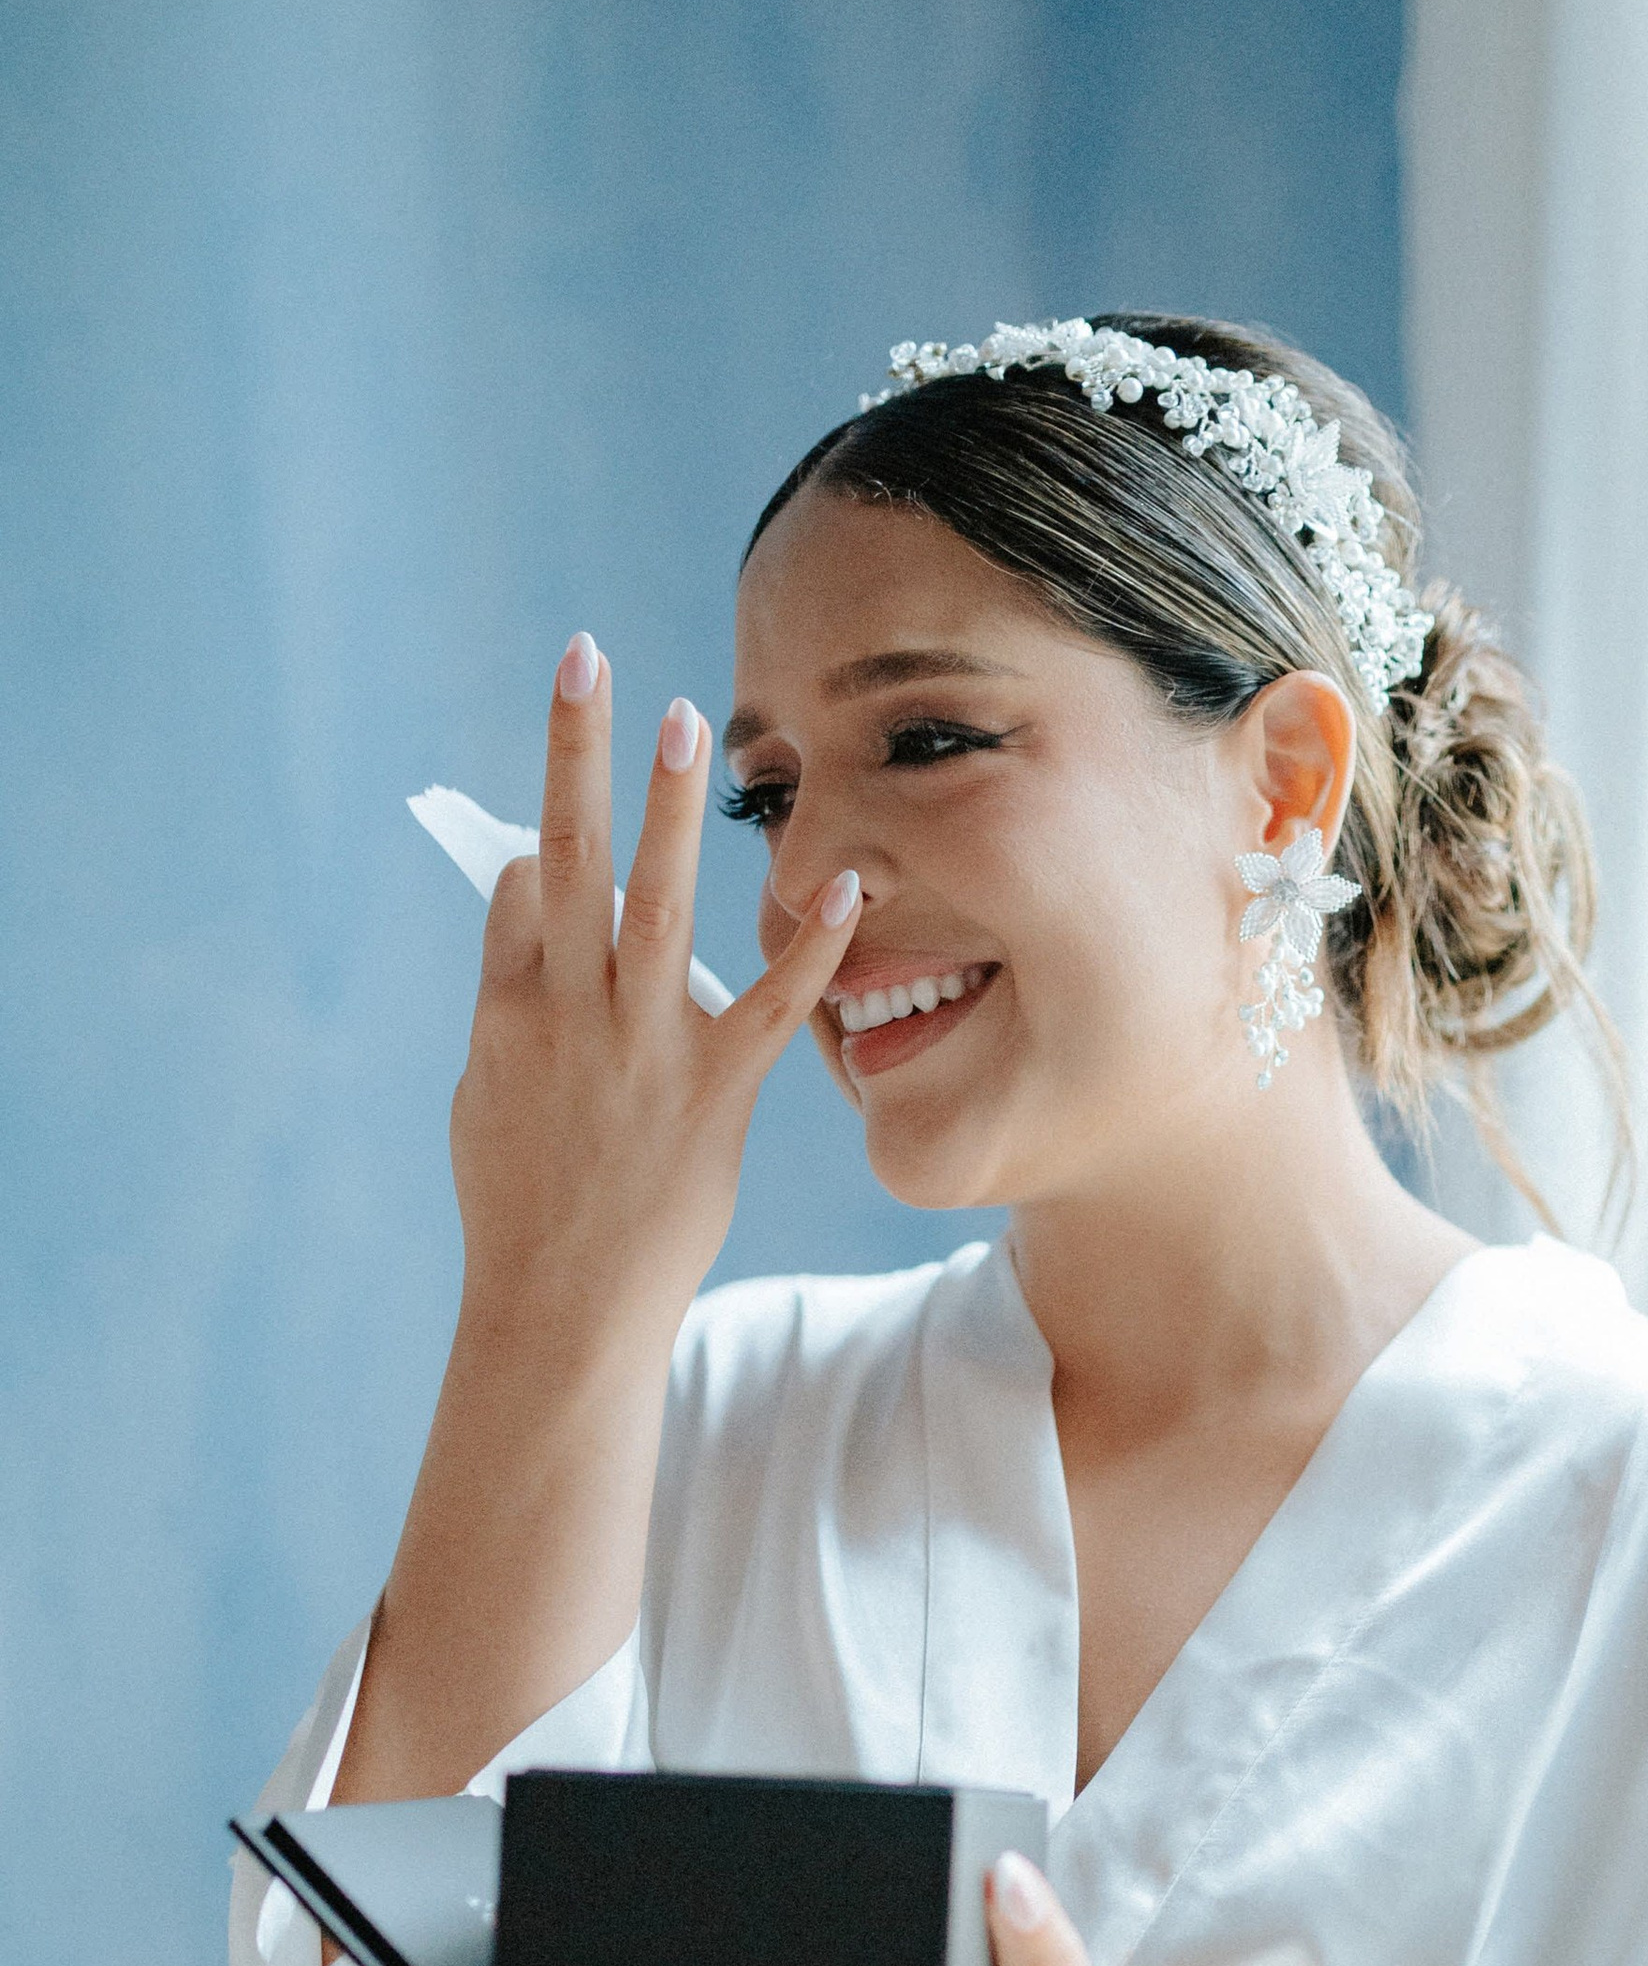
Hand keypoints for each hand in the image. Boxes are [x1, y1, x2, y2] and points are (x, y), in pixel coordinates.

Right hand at [449, 635, 859, 1354]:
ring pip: (658, 901)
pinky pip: (770, 1006)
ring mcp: (642, 1047)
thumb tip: (523, 922)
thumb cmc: (521, 1207)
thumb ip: (506, 1006)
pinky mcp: (714, 1091)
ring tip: (687, 720)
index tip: (555, 820)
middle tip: (588, 657)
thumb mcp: (485, 1096)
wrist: (562, 1307)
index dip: (540, 842)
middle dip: (576, 750)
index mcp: (505, 1012)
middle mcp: (569, 1012)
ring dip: (671, 804)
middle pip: (570, 855)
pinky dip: (810, 949)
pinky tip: (843, 889)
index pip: (522, 886)